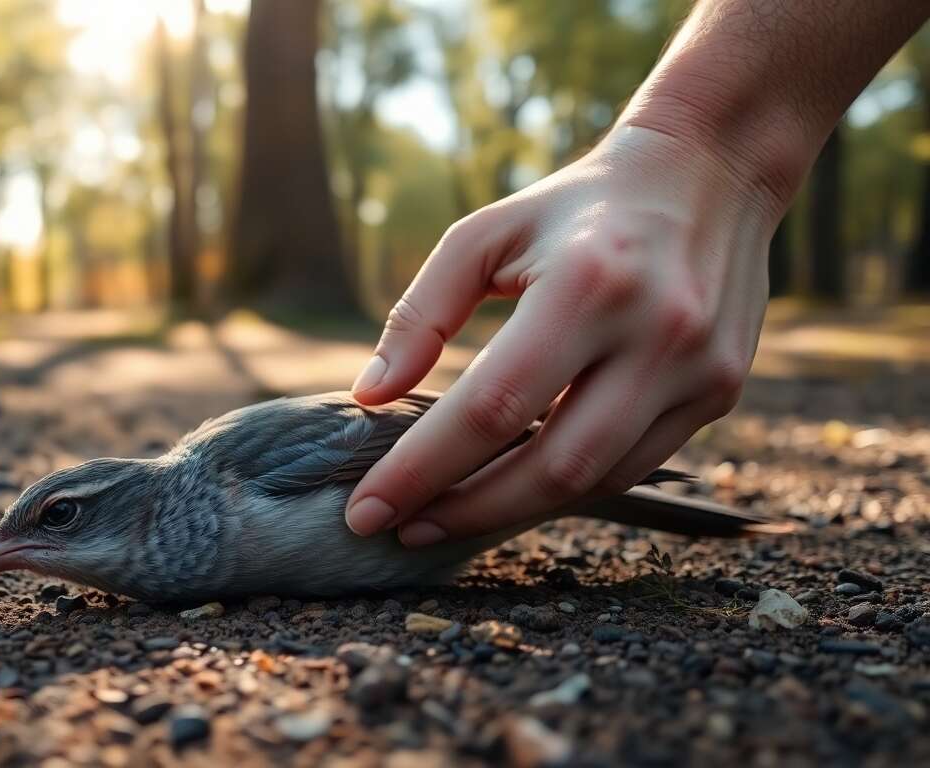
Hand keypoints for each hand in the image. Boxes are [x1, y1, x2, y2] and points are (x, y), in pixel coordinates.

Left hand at [344, 125, 778, 546]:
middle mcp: (657, 335)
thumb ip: (420, 314)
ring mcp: (701, 371)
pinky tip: (514, 487)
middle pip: (551, 466)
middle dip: (466, 512)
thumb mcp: (483, 234)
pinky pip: (632, 466)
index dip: (423, 469)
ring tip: (447, 516)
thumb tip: (371, 397)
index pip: (492, 408)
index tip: (367, 509)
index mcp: (588, 286)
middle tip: (402, 529)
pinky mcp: (720, 393)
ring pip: (595, 482)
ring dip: (514, 512)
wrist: (707, 172)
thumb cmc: (575, 205)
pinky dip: (566, 487)